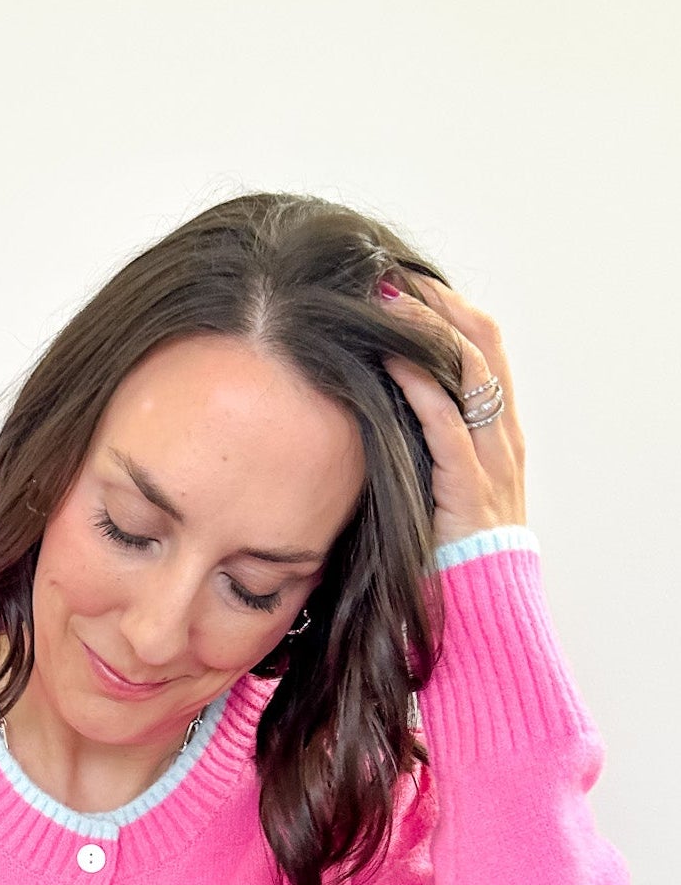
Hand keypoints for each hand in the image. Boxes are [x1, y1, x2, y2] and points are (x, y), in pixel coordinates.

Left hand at [378, 276, 526, 548]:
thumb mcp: (443, 485)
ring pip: (469, 373)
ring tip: (387, 303)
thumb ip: (428, 448)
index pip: (486, 348)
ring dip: (426, 331)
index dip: (451, 310)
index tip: (410, 284)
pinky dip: (419, 385)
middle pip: (482, 345)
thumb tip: (381, 414)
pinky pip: (447, 424)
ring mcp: (490, 460)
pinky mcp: (468, 487)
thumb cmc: (454, 552)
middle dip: (439, 305)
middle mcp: (502, 437)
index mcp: (501, 432)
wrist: (485, 607)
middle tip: (394, 278)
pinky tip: (390, 359)